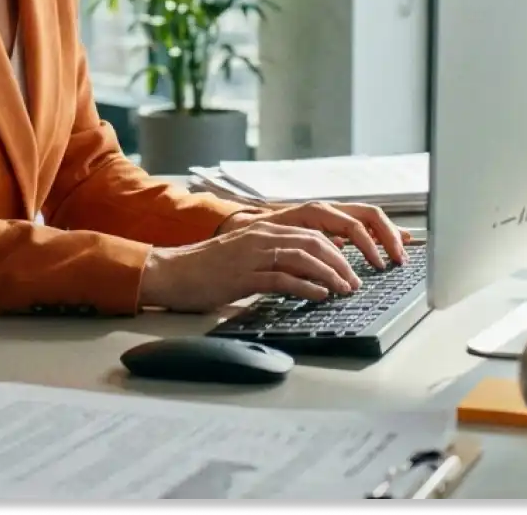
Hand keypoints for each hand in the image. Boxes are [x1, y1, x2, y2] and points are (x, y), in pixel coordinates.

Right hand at [138, 221, 363, 312]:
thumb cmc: (205, 269)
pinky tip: (320, 296)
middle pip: (314, 242)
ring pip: (303, 257)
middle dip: (341, 262)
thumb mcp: (243, 257)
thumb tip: (303, 275)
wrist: (170, 272)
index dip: (338, 250)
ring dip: (330, 275)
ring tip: (345, 290)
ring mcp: (252, 255)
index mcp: (263, 230)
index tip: (352, 268)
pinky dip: (306, 287)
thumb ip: (271, 259)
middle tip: (356, 282)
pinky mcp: (243, 275)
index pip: (312, 233)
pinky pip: (282, 278)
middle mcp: (261, 237)